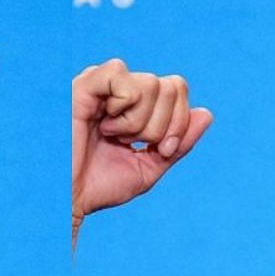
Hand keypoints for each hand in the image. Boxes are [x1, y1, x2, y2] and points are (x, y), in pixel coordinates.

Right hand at [72, 59, 211, 238]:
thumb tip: (207, 114)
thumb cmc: (97, 186)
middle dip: (163, 126)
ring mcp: (103, 84)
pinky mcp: (85, 84)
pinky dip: (123, 108)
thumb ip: (179, 144)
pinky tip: (103, 125)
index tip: (161, 150)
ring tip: (112, 136)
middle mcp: (121, 90)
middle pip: (172, 85)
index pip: (178, 89)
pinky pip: (122, 75)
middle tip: (134, 144)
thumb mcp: (149, 168)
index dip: (180, 123)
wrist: (67, 200)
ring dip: (140, 123)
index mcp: (136, 105)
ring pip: (153, 84)